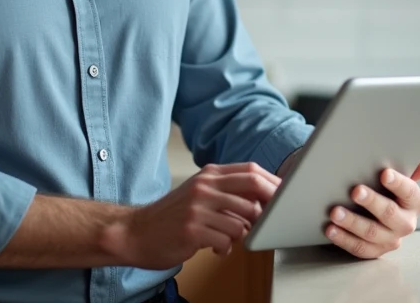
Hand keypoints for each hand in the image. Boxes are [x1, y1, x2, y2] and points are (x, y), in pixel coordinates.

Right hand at [122, 162, 280, 268]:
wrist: (136, 232)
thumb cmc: (170, 216)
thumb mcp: (198, 193)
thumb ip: (225, 191)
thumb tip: (261, 199)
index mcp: (208, 174)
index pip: (251, 170)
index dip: (272, 183)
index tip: (284, 196)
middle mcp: (205, 187)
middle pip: (253, 188)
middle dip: (268, 206)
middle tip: (267, 221)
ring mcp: (198, 208)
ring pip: (243, 219)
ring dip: (242, 233)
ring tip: (228, 238)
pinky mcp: (193, 230)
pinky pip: (226, 240)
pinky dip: (226, 248)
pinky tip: (215, 248)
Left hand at [324, 159, 419, 259]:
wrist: (381, 217)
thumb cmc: (389, 192)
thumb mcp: (399, 179)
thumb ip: (412, 169)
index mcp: (414, 203)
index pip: (410, 192)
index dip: (398, 183)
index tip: (384, 174)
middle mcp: (406, 223)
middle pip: (389, 213)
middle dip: (372, 202)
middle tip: (355, 191)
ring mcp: (391, 240)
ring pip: (372, 233)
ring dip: (352, 222)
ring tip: (335, 212)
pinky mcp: (375, 251)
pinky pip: (359, 248)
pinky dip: (343, 239)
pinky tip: (331, 229)